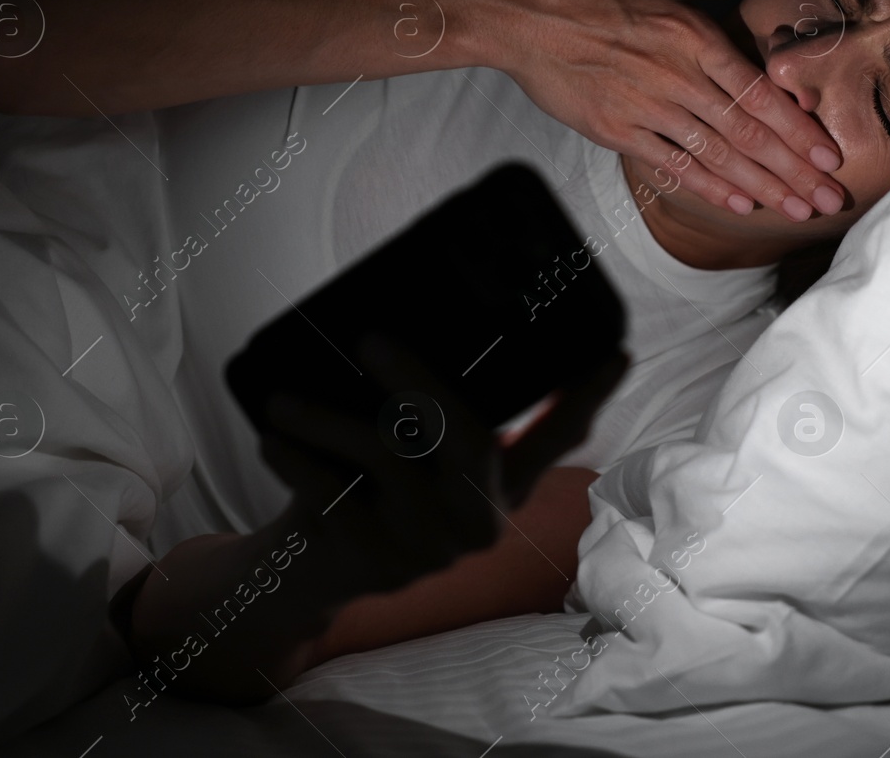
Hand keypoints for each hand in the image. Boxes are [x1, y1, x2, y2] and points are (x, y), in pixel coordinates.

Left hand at [257, 334, 627, 601]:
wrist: (307, 577)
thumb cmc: (364, 490)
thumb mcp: (412, 457)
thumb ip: (429, 413)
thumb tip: (408, 313)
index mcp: (504, 489)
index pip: (560, 440)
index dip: (588, 395)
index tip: (617, 351)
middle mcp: (481, 520)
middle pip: (469, 438)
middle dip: (417, 381)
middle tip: (371, 338)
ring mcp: (431, 546)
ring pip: (386, 457)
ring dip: (325, 417)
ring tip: (283, 398)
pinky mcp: (375, 562)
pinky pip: (330, 490)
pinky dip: (294, 457)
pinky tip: (272, 438)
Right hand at [455, 0, 847, 221]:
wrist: (523, 12)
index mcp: (694, 33)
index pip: (759, 90)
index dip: (798, 127)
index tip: (830, 154)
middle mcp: (677, 73)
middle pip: (749, 131)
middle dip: (795, 169)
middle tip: (829, 198)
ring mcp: (647, 106)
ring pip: (717, 154)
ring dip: (763, 186)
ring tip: (798, 210)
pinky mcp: (617, 130)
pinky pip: (672, 165)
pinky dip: (708, 187)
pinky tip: (740, 204)